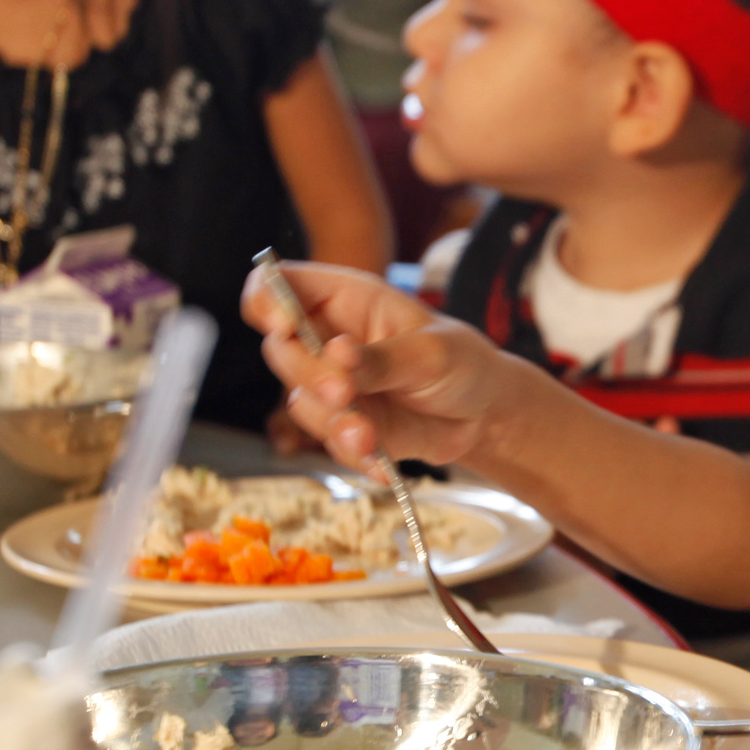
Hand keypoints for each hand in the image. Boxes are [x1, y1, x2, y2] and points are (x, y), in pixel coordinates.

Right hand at [241, 258, 533, 468]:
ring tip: (369, 436)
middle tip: (341, 392)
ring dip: (332, 423)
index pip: (279, 285)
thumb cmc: (460, 361)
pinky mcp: (343, 426)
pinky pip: (329, 444)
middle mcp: (328, 340)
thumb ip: (383, 357)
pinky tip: (382, 463)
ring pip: (301, 403)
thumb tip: (336, 354)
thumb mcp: (432, 352)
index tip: (283, 326)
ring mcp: (333, 386)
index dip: (267, 300)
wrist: (482, 415)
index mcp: (344, 300)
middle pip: (280, 349)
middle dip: (306, 373)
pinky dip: (354, 456)